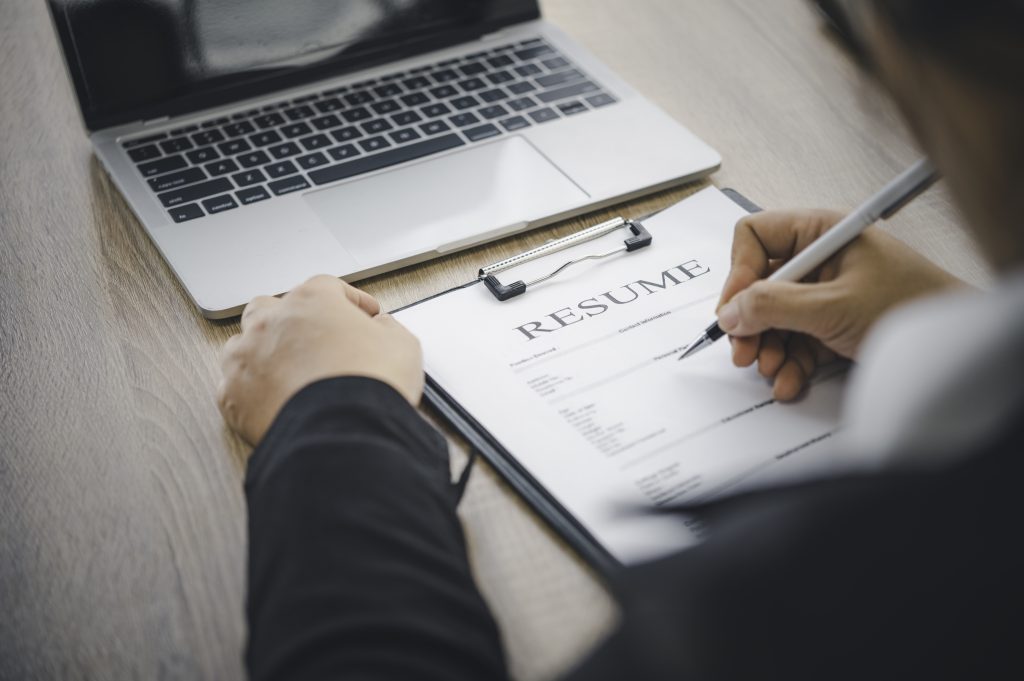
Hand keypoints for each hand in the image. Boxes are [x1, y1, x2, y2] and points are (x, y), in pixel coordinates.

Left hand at [218, 275, 423, 445]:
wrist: (343, 432)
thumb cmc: (370, 385)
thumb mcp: (402, 345)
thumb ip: (387, 328)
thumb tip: (381, 328)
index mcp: (312, 301)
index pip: (327, 286)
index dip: (349, 300)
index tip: (363, 315)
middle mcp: (272, 322)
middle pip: (271, 307)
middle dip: (290, 319)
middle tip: (314, 337)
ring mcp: (246, 357)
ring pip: (242, 344)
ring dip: (262, 353)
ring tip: (285, 371)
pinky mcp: (233, 395)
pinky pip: (234, 386)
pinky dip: (250, 391)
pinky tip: (270, 400)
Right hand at [716, 210, 960, 400]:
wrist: (953, 348)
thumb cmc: (912, 307)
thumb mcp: (833, 306)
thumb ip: (775, 306)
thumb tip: (730, 311)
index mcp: (821, 233)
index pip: (756, 238)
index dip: (739, 272)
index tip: (734, 310)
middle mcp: (819, 259)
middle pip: (760, 284)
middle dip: (750, 322)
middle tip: (743, 351)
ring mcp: (825, 293)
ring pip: (774, 318)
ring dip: (768, 348)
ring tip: (771, 369)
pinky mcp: (832, 324)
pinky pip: (795, 340)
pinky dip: (788, 363)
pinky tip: (790, 381)